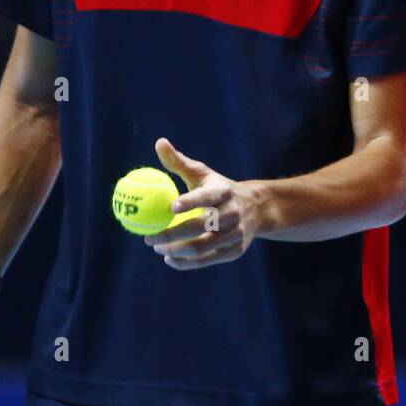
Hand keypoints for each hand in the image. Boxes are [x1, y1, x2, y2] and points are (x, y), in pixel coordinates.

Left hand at [142, 137, 267, 269]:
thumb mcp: (203, 174)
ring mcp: (235, 234)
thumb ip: (179, 162)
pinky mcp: (234, 251)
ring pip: (201, 248)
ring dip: (175, 251)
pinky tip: (169, 259)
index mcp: (224, 192)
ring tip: (157, 248)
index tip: (171, 207)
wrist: (256, 209)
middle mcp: (232, 214)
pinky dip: (185, 262)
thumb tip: (159, 143)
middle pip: (199, 227)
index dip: (190, 202)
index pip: (207, 197)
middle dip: (171, 234)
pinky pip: (206, 260)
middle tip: (149, 238)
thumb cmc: (219, 189)